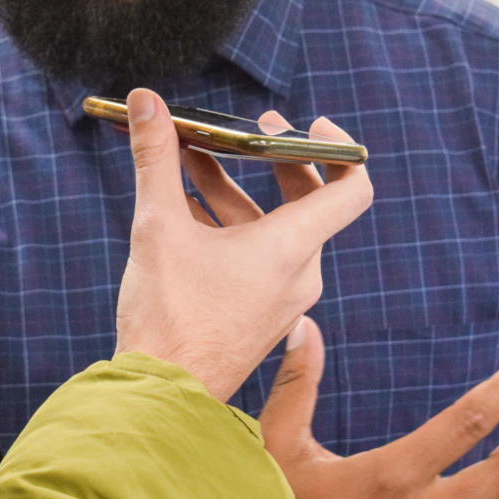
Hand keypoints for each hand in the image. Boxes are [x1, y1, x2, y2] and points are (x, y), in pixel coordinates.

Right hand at [115, 90, 371, 401]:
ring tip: (189, 158)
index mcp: (291, 248)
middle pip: (307, 198)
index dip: (339, 146)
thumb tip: (146, 99)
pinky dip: (229, 225)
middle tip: (247, 128)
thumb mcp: (157, 226)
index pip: (351, 187)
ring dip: (235, 189)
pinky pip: (258, 255)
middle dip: (272, 157)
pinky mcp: (260, 314)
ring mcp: (282, 297)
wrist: (160, 399)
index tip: (308, 121)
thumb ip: (155, 158)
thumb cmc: (166, 317)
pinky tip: (182, 206)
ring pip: (273, 226)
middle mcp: (300, 273)